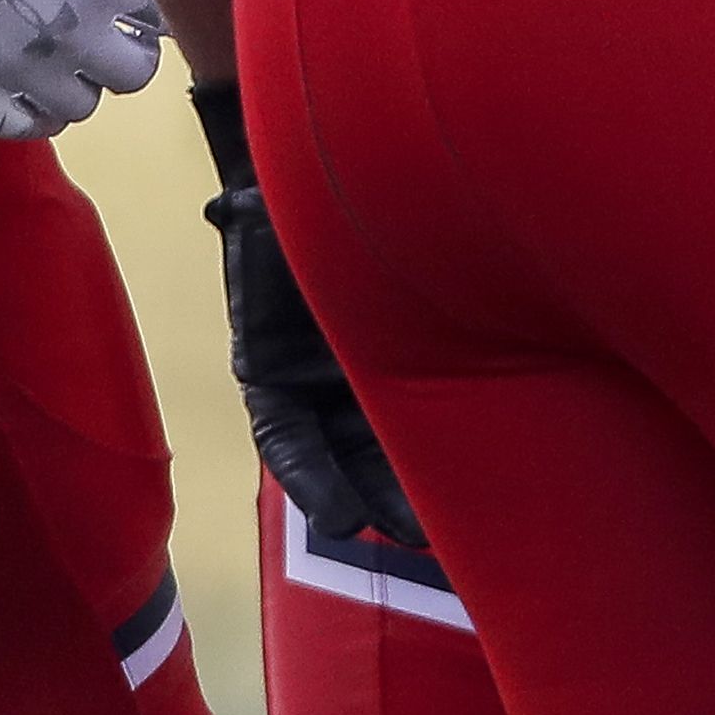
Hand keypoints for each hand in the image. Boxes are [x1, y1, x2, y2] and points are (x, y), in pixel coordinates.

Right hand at [0, 0, 163, 137]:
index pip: (164, 14)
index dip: (161, 7)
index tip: (146, 2)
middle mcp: (69, 35)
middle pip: (135, 74)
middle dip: (134, 54)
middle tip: (118, 36)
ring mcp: (19, 70)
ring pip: (82, 106)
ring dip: (84, 85)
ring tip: (71, 61)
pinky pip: (20, 127)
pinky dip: (35, 116)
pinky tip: (34, 93)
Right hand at [194, 82, 421, 552]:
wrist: (346, 181)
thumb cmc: (296, 200)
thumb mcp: (266, 212)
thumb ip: (248, 220)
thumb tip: (226, 209)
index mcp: (271, 370)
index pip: (286, 443)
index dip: (309, 482)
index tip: (333, 518)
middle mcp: (322, 387)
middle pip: (350, 458)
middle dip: (380, 497)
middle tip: (414, 533)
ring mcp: (373, 378)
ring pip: (395, 444)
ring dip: (420, 484)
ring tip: (456, 523)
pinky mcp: (427, 361)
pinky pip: (436, 406)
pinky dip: (453, 436)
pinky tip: (489, 463)